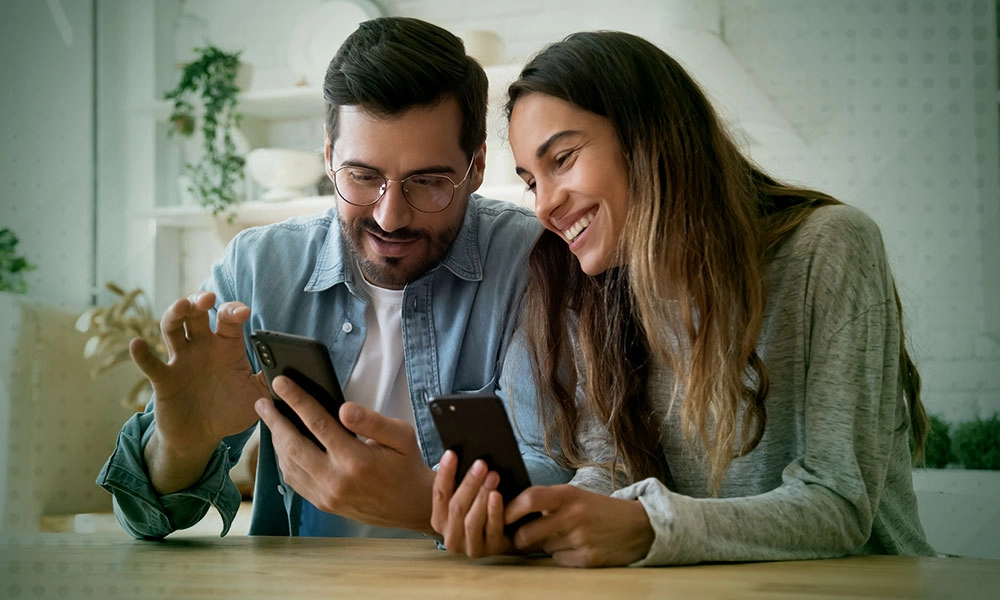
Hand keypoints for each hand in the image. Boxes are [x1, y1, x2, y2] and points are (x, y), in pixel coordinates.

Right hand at [133, 291, 267, 492]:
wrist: (202, 438)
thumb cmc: (230, 412)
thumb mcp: (257, 397)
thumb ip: (272, 382)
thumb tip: (291, 372)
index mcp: (226, 346)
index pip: (228, 319)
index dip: (233, 310)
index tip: (243, 313)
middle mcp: (202, 346)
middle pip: (196, 314)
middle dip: (199, 300)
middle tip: (208, 299)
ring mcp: (180, 360)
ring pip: (172, 328)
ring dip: (174, 314)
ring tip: (181, 307)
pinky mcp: (164, 378)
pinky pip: (150, 363)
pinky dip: (142, 354)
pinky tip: (138, 344)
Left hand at [255, 376, 435, 533]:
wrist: (412, 506)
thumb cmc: (406, 465)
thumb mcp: (402, 435)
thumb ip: (372, 420)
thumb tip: (344, 408)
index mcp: (356, 459)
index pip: (318, 423)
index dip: (296, 400)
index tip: (280, 383)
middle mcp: (336, 480)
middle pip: (293, 445)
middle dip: (274, 420)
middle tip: (261, 402)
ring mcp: (327, 495)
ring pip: (289, 464)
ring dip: (275, 440)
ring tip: (270, 419)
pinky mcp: (323, 503)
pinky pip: (294, 480)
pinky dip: (284, 460)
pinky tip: (283, 445)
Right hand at [430, 450, 513, 557]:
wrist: (504, 534)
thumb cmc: (481, 508)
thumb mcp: (468, 497)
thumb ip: (461, 484)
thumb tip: (460, 453)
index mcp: (439, 520)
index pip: (439, 494)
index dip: (445, 473)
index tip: (451, 453)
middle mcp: (450, 537)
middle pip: (456, 507)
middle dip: (469, 483)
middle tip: (481, 464)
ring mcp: (469, 547)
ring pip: (471, 520)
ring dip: (482, 496)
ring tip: (493, 476)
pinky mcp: (489, 551)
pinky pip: (491, 530)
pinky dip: (494, 511)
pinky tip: (497, 495)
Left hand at [506, 485, 653, 567]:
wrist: (639, 526)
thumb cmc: (599, 509)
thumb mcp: (575, 495)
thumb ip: (547, 501)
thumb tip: (511, 511)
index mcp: (569, 494)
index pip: (530, 499)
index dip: (510, 509)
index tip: (501, 516)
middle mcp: (574, 515)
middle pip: (528, 533)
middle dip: (520, 538)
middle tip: (521, 537)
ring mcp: (581, 538)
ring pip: (544, 548)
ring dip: (545, 546)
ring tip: (563, 536)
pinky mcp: (588, 559)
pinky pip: (559, 560)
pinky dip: (561, 556)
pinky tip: (576, 546)